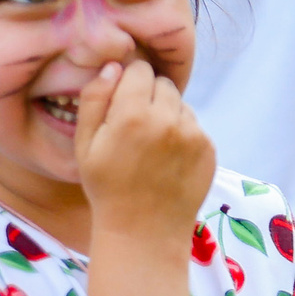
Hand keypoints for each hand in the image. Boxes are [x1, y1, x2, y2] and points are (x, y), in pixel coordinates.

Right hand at [75, 61, 213, 242]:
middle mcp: (169, 119)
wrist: (144, 229)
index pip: (139, 69)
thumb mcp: (85, 143)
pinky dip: (182, 133)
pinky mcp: (210, 148)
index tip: (122, 96)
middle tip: (134, 122)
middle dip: (149, 95)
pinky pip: (195, 126)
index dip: (129, 79)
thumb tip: (113, 66)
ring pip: (181, 104)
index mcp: (133, 114)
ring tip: (150, 143)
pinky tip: (167, 157)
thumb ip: (95, 99)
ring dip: (167, 113)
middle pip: (163, 83)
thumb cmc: (106, 187)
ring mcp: (194, 134)